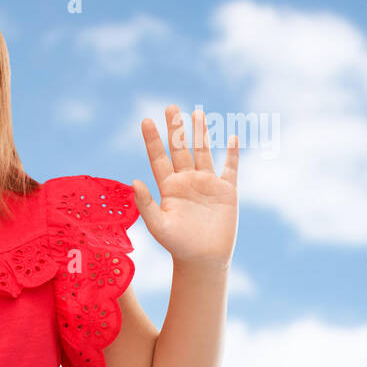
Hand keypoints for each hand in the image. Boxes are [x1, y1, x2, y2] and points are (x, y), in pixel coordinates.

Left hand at [133, 105, 238, 266]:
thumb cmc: (178, 245)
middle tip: (170, 107)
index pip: (158, 158)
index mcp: (169, 187)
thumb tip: (134, 180)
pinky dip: (232, 154)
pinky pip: (230, 168)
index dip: (152, 140)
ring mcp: (207, 184)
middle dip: (176, 128)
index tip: (145, 121)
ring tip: (197, 114)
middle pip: (180, 149)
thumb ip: (146, 203)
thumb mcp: (158, 225)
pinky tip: (230, 137)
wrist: (204, 260)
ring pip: (203, 152)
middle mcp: (187, 181)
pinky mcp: (226, 191)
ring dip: (200, 134)